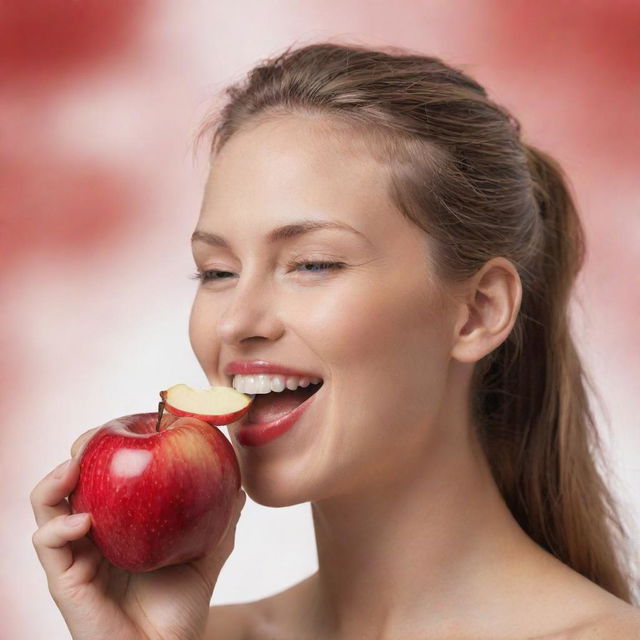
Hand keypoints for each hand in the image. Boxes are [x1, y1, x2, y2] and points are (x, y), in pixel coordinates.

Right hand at [30, 427, 245, 639]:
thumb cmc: (181, 606)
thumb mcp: (207, 553)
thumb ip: (221, 520)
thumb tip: (239, 487)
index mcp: (119, 522)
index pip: (105, 474)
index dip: (109, 446)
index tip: (130, 425)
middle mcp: (93, 533)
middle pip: (71, 480)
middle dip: (78, 451)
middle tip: (95, 437)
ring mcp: (76, 555)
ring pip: (46, 506)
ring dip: (55, 479)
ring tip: (74, 466)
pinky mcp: (65, 580)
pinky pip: (47, 544)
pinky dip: (59, 526)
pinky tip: (84, 522)